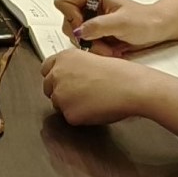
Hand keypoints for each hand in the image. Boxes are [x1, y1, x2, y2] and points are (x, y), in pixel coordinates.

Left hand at [40, 49, 172, 126]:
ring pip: (58, 104)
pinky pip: (71, 118)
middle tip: (80, 95)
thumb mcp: (92, 59)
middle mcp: (57, 75)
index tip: (62, 81)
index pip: (46, 68)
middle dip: (60, 92)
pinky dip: (81, 117)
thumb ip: (75, 68)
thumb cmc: (120, 73)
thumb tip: (71, 78)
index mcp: (64, 58)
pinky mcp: (69, 114)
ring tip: (93, 102)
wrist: (132, 87)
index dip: (55, 76)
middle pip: (48, 88)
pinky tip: (96, 110)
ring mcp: (60, 95)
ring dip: (70, 105)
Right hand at [48, 0, 171, 53]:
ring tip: (108, 49)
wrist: (157, 29)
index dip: (71, 16)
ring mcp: (91, 20)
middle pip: (68, 22)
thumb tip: (79, 31)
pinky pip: (85, 44)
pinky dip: (95, 50)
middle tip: (98, 43)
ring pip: (76, 36)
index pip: (64, 1)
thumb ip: (98, 25)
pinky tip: (109, 50)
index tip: (85, 27)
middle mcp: (89, 6)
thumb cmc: (145, 20)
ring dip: (91, 46)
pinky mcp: (95, 32)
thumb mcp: (122, 22)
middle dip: (83, 37)